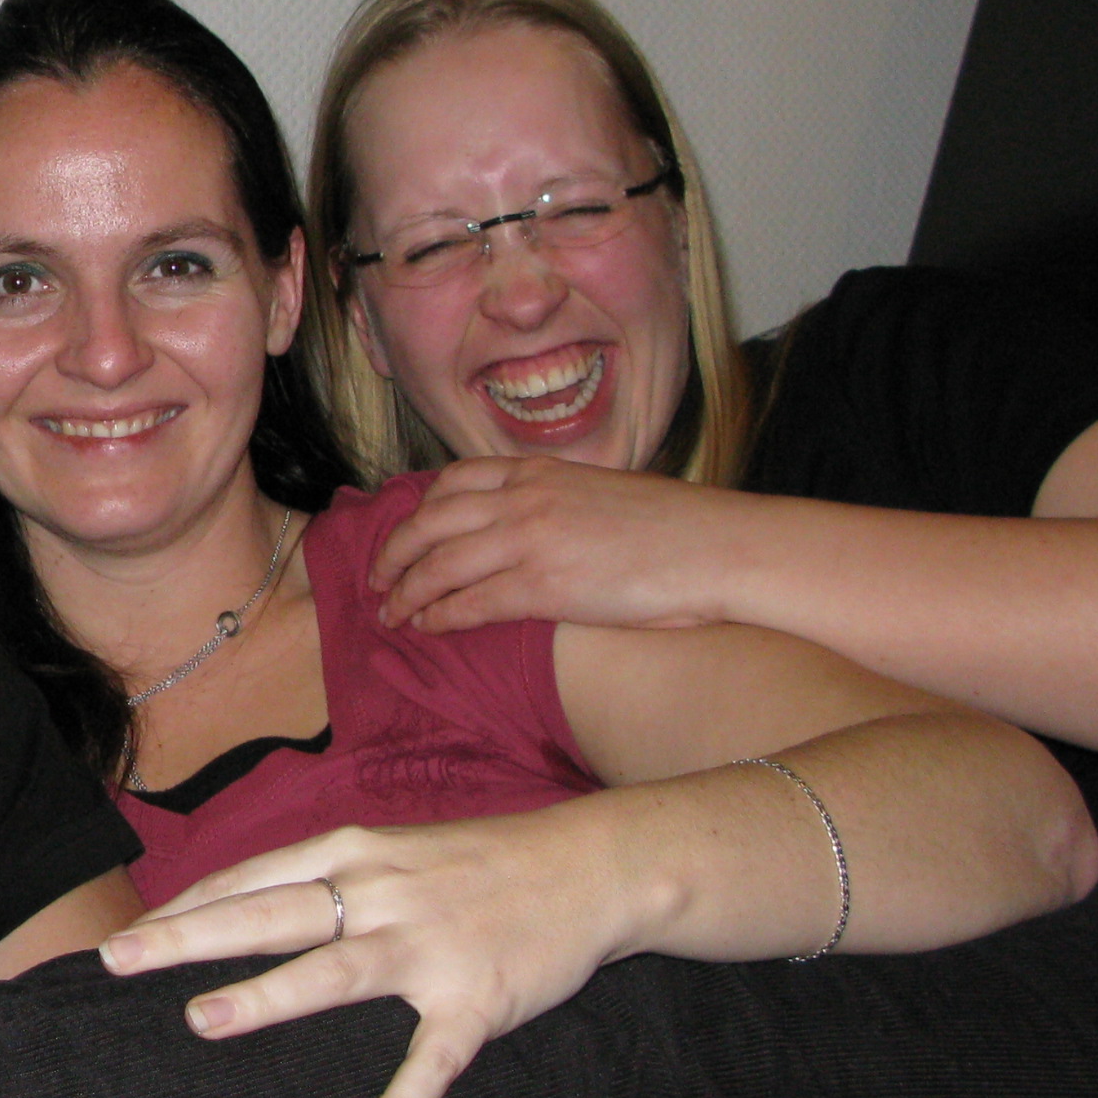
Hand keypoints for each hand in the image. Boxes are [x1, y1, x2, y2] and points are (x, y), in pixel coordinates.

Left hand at [103, 805, 631, 1097]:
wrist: (590, 866)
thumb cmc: (475, 862)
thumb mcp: (390, 848)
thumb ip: (321, 873)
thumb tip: (240, 900)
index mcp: (354, 856)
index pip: (251, 879)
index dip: (184, 907)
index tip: (124, 936)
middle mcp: (379, 895)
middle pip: (267, 915)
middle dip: (188, 939)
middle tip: (117, 962)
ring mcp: (428, 948)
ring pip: (333, 972)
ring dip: (267, 996)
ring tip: (204, 1021)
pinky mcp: (477, 1001)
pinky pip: (430, 1061)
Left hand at [372, 458, 743, 635]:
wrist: (720, 546)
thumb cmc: (678, 526)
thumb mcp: (604, 491)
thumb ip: (559, 501)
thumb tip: (539, 527)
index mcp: (540, 469)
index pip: (455, 480)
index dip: (420, 510)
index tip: (407, 533)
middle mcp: (524, 497)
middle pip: (429, 521)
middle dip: (393, 552)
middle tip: (377, 579)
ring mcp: (530, 539)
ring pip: (438, 564)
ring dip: (406, 592)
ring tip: (392, 613)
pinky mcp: (543, 586)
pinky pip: (469, 603)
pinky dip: (438, 617)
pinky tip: (427, 628)